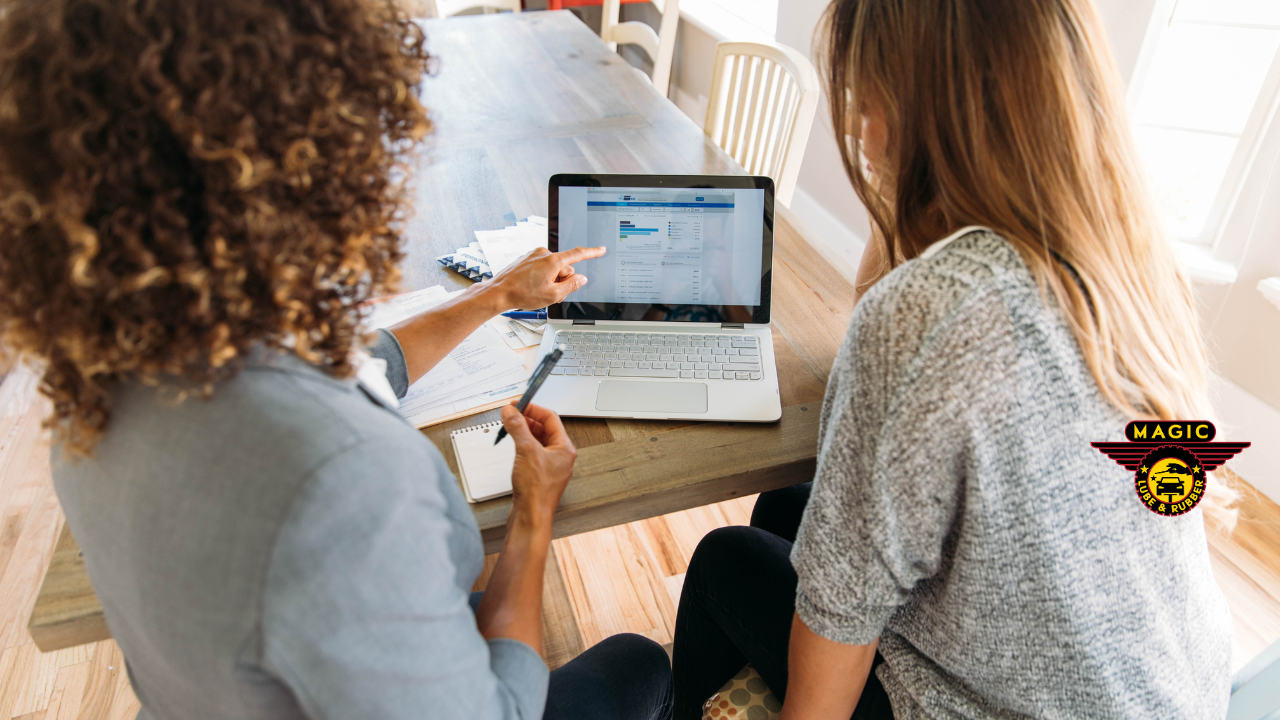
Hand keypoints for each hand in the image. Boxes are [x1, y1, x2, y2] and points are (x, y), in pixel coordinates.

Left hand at [488, 246, 605, 309]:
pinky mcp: (527, 258)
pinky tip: (531, 286)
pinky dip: (541, 276)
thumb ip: (571, 285)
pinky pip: (542, 266)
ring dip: (551, 279)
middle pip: (564, 267)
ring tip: (538, 291)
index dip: (592, 253)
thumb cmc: (522, 294)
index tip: (601, 250)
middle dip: (562, 280)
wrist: (498, 292)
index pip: (578, 254)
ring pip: (553, 268)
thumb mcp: (553, 295)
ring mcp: (534, 255)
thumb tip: (580, 278)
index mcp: (552, 261)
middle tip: (551, 293)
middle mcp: (543, 254)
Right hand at [501, 402, 576, 522]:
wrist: (531, 517)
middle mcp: (560, 457)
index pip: (551, 418)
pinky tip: (513, 446)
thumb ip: (518, 428)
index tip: (518, 404)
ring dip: (524, 432)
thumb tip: (512, 412)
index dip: (533, 408)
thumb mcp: (526, 451)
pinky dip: (522, 446)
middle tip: (512, 414)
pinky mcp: (539, 476)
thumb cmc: (537, 491)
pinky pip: (532, 454)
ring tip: (510, 427)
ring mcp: (550, 467)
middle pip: (544, 429)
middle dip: (527, 420)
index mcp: (564, 448)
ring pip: (537, 441)